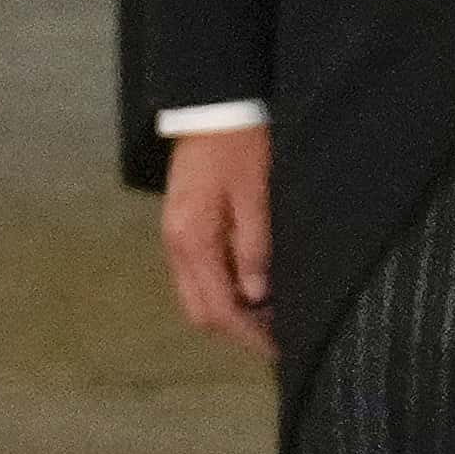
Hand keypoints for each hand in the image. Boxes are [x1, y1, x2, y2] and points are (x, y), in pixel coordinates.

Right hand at [160, 124, 276, 358]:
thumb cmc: (240, 144)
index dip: (249, 335)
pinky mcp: (182, 226)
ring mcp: (174, 237)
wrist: (211, 105)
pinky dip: (223, 289)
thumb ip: (255, 247)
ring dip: (230, 311)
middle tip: (276, 336)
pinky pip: (198, 274)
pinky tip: (250, 284)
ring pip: (197, 295)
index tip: (279, 348)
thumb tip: (257, 295)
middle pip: (201, 312)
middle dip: (237, 330)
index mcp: (193, 240)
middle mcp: (176, 245)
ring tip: (269, 313)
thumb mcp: (256, 194)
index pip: (219, 309)